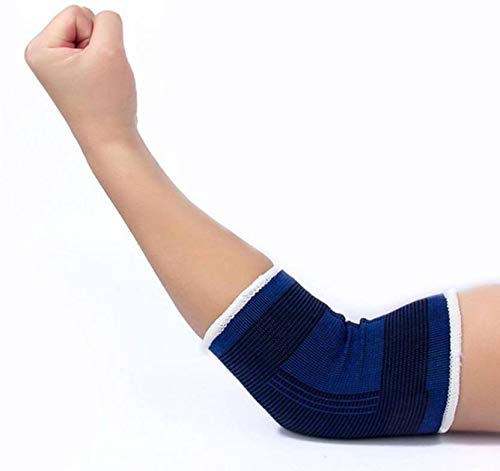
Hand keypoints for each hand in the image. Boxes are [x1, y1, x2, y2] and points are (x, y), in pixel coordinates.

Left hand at [25, 5, 137, 152]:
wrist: (111, 140)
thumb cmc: (106, 103)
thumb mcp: (110, 51)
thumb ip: (109, 21)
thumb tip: (105, 19)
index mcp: (40, 49)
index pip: (77, 13)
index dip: (97, 37)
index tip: (96, 67)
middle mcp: (44, 55)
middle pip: (82, 22)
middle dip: (100, 46)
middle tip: (100, 75)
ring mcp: (58, 65)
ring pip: (92, 38)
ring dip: (105, 56)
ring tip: (101, 82)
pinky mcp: (73, 74)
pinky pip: (95, 53)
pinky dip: (106, 66)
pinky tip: (102, 85)